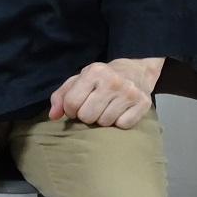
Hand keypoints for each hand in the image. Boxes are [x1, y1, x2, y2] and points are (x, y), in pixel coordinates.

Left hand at [49, 57, 164, 128]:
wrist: (135, 71)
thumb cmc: (101, 78)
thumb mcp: (79, 80)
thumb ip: (61, 96)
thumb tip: (53, 116)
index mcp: (93, 71)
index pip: (72, 103)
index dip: (70, 110)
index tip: (75, 107)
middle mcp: (112, 81)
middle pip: (87, 116)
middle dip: (86, 115)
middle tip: (92, 107)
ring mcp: (129, 93)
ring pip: (105, 123)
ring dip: (102, 119)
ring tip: (106, 108)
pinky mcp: (143, 104)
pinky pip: (123, 125)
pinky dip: (119, 122)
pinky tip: (119, 111)